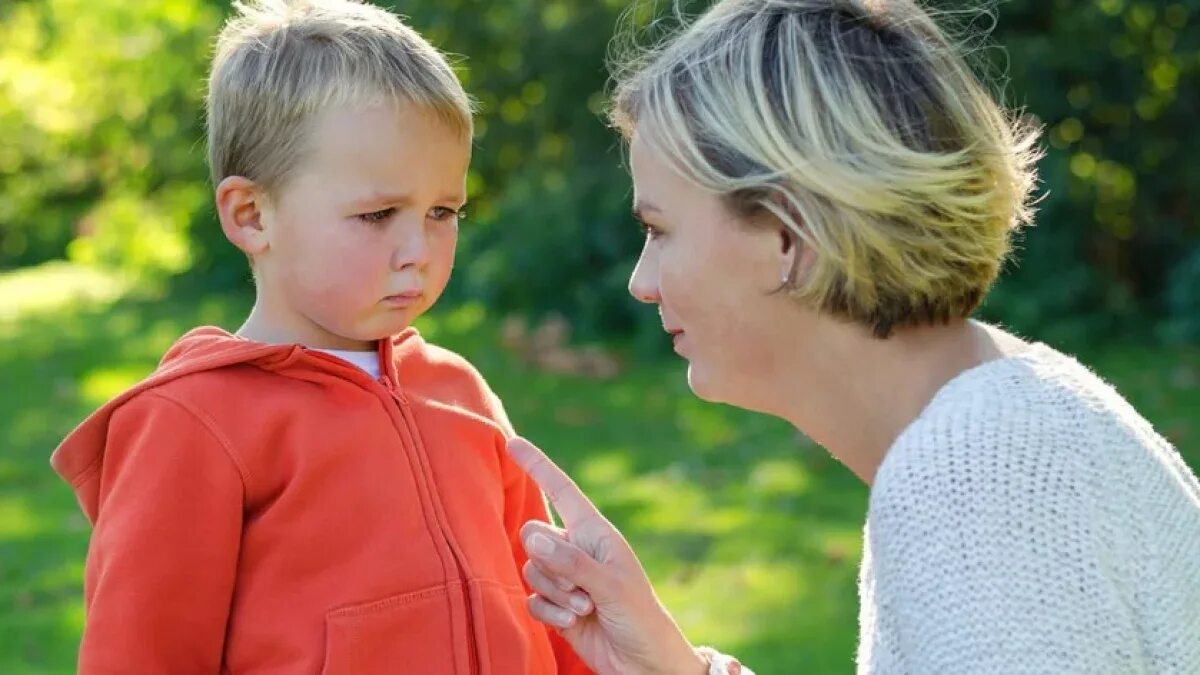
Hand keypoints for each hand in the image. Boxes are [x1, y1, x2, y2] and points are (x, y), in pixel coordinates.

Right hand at [508, 437, 707, 674]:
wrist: (644, 663)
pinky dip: (549, 612)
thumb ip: (571, 561)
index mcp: (595, 532)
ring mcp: (564, 578)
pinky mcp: (556, 606)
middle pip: (532, 535)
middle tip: (582, 589)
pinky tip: (573, 622)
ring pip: (530, 569)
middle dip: (551, 564)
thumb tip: (531, 536)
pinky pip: (532, 599)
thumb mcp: (611, 585)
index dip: (537, 465)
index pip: (561, 490)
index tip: (512, 442)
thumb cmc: (639, 617)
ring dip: (555, 593)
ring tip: (586, 608)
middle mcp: (576, 549)